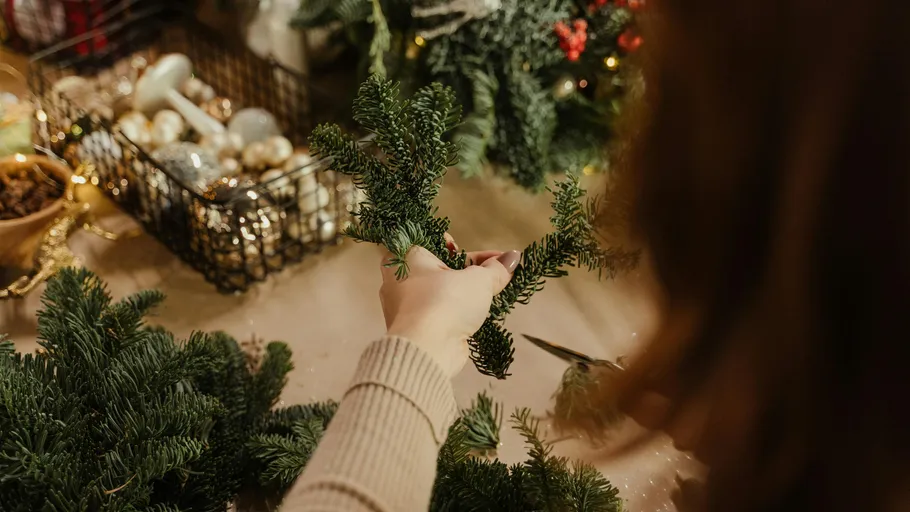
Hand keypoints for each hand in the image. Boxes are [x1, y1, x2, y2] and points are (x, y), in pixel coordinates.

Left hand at [379, 236, 519, 376]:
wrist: (428, 350)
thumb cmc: (445, 301)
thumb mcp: (477, 280)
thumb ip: (495, 268)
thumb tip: (513, 257)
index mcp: (403, 257)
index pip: (435, 243)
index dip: (464, 248)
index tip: (490, 256)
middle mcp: (397, 280)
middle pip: (441, 269)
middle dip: (471, 270)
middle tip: (498, 271)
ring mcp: (404, 307)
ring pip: (442, 293)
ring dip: (467, 292)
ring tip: (495, 290)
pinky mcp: (415, 329)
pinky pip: (440, 312)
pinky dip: (458, 311)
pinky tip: (480, 312)